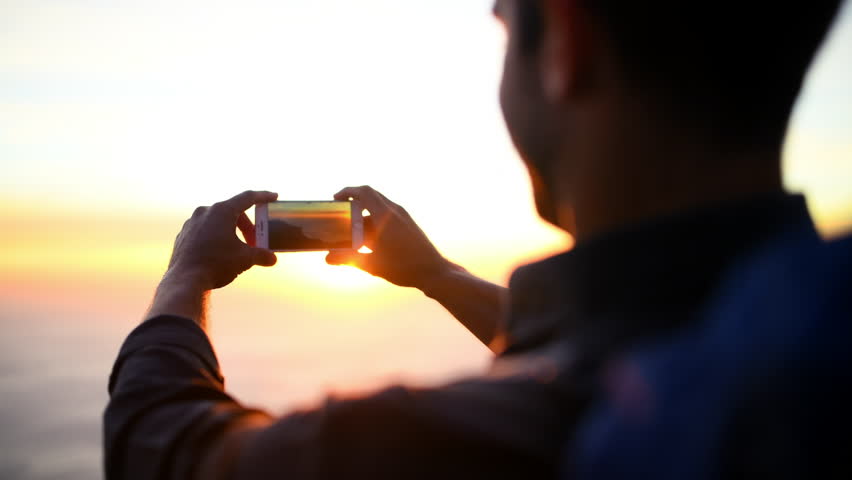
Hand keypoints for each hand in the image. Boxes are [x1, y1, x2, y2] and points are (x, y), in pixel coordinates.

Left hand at [165, 190, 278, 291]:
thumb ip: (261, 255)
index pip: (247, 198)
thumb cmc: (216, 265)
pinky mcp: (183, 235)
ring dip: (230, 231)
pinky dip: (215, 237)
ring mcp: (191, 223)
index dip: (263, 197)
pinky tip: (219, 253)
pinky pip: (203, 230)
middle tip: (254, 241)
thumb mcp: (245, 259)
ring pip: (216, 221)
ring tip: (236, 249)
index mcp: (221, 211)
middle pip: (232, 211)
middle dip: (246, 225)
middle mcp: (204, 212)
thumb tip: (272, 259)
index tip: (273, 196)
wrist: (185, 281)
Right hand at [326, 186, 456, 288]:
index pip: (364, 192)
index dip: (348, 191)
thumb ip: (348, 259)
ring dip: (365, 215)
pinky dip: (376, 221)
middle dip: (354, 203)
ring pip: (379, 207)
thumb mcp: (372, 265)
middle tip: (341, 214)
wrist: (434, 272)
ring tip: (353, 233)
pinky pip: (388, 215)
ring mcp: (404, 216)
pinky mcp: (408, 223)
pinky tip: (370, 240)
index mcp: (385, 215)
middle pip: (371, 196)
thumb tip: (327, 259)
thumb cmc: (404, 268)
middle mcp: (395, 211)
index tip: (335, 199)